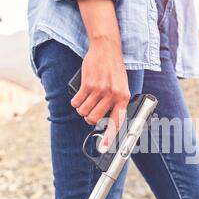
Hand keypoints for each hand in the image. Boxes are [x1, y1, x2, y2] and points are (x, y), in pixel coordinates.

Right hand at [71, 0, 129, 152]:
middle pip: (94, 119)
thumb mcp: (121, 86)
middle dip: (88, 118)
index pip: (116, 123)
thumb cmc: (114, 70)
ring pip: (84, 112)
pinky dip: (75, 102)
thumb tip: (106, 121)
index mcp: (123, 98)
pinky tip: (79, 96)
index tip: (103, 149)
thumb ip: (116, 103)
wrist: (107, 49)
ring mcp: (100, 90)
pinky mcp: (88, 84)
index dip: (109, 138)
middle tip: (89, 112)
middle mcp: (113, 96)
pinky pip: (77, 102)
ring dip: (81, 109)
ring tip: (85, 100)